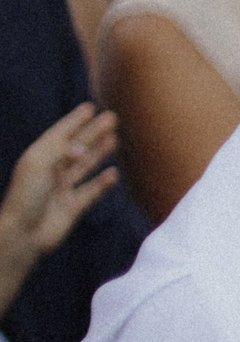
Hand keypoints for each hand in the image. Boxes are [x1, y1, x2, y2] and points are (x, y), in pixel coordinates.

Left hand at [0, 103, 121, 313]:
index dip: (73, 121)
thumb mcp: (38, 166)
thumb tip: (83, 148)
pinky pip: (91, 191)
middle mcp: (50, 172)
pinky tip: (113, 174)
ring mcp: (62, 189)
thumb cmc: (25, 198)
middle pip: (76, 148)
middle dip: (92, 132)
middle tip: (111, 118)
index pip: (59, 135)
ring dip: (99, 153)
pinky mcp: (73, 207)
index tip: (88, 107)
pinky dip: (103, 183)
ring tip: (114, 139)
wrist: (22, 234)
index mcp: (38, 159)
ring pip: (85, 167)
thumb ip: (61, 152)